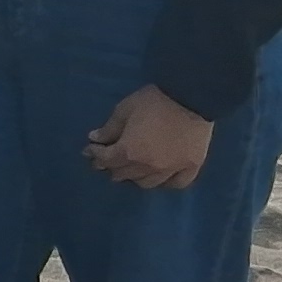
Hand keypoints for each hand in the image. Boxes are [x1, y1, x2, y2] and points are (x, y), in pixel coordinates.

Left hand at [85, 83, 214, 189]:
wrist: (192, 98)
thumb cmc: (154, 101)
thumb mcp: (125, 110)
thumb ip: (109, 128)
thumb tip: (94, 139)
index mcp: (129, 152)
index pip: (106, 159)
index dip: (95, 153)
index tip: (89, 150)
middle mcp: (147, 167)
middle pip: (123, 174)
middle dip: (111, 166)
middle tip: (107, 159)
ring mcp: (170, 171)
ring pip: (146, 183)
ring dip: (134, 177)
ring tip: (130, 169)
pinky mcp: (190, 168)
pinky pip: (175, 184)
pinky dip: (164, 183)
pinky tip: (159, 177)